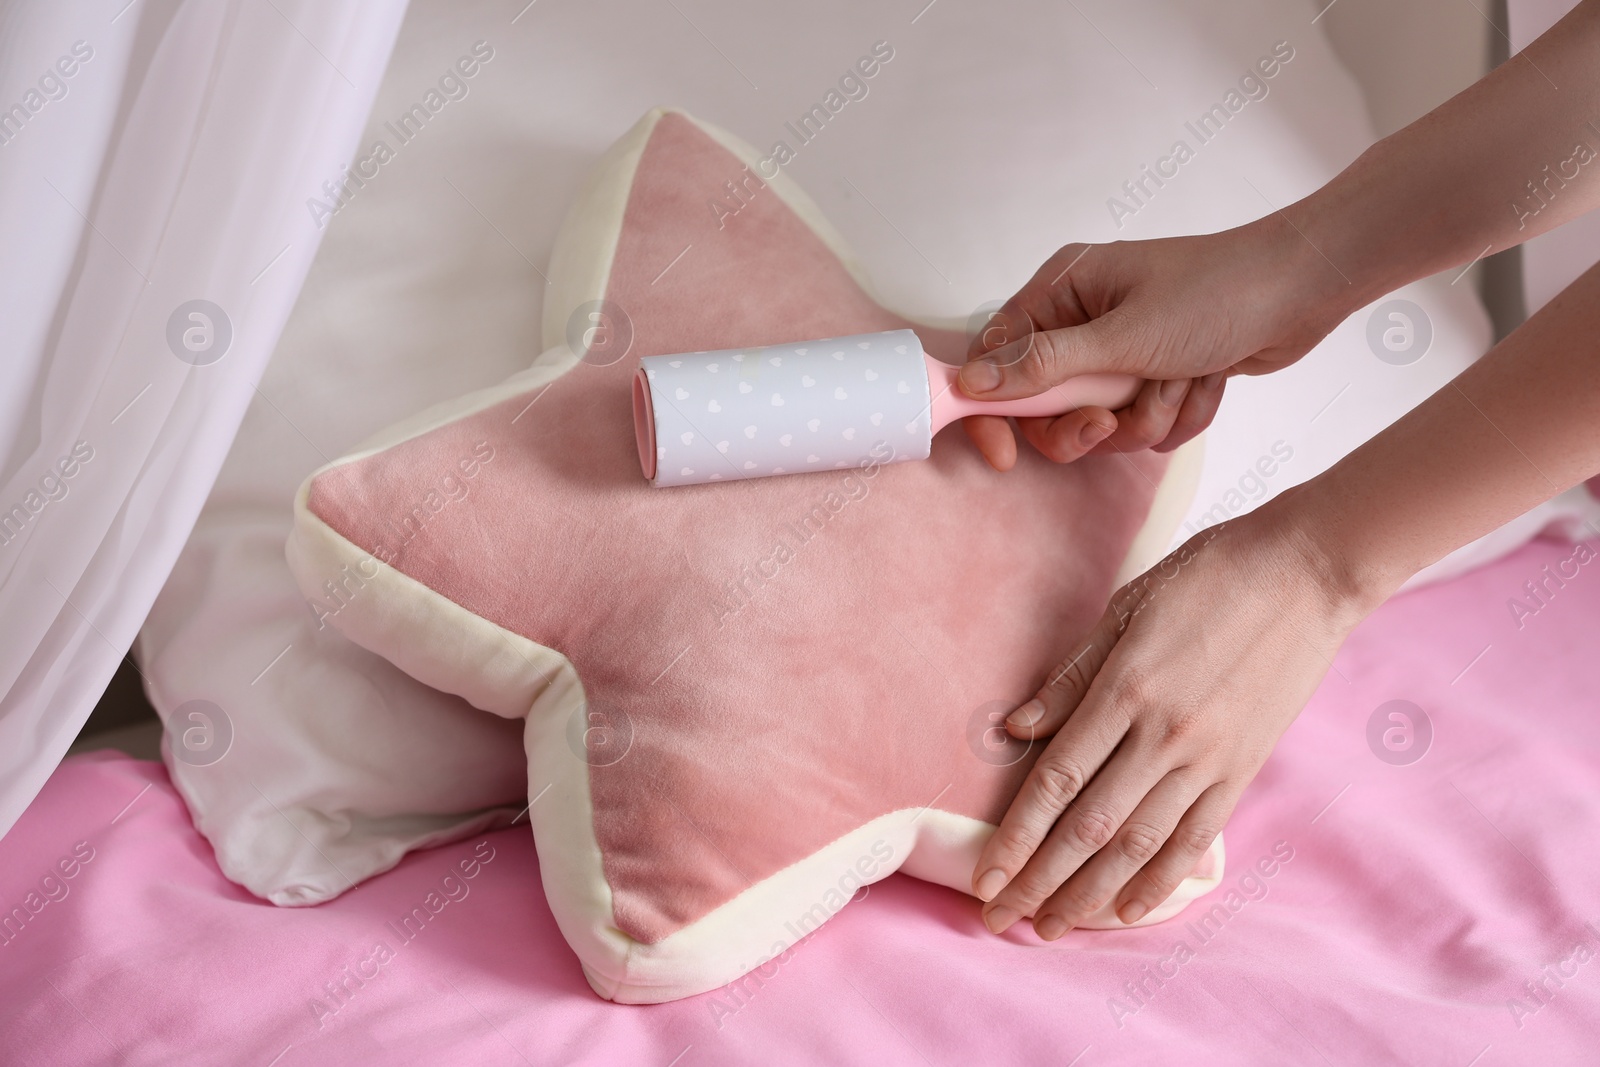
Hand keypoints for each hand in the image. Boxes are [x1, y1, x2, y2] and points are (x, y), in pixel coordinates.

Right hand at [960, 219, 1348, 469]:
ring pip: (1101, 422)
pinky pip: (1143, 423)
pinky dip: (1177, 414)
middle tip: (1113, 419)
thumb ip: (1044, 366)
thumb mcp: (1123, 337)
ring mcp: (1123, 349)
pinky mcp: (1158, 373)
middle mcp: (1085, 319)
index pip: (996, 357)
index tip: (1002, 453)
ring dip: (1144, 418)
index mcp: (1063, 291)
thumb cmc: (1217, 294)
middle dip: (1090, 423)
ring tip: (1181, 382)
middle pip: (1048, 405)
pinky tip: (1207, 381)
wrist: (1304, 290)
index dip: (991, 409)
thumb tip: (970, 382)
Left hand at [970, 497, 1367, 937]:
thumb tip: (1013, 728)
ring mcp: (1208, 758)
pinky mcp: (1243, 768)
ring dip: (1089, 893)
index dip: (1016, 837)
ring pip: (1138, 844)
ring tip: (1052, 927)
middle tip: (1001, 920)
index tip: (984, 878)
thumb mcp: (1126, 608)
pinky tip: (1127, 909)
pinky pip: (1194, 837)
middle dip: (1039, 880)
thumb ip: (1071, 677)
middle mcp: (1163, 735)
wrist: (1308, 571)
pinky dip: (1159, 879)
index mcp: (1125, 690)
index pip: (1056, 781)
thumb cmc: (1208, 577)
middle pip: (1088, 826)